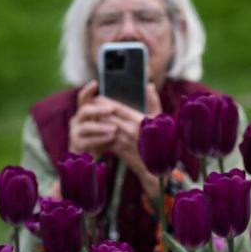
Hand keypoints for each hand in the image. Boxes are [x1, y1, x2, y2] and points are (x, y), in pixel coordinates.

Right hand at [68, 81, 116, 156]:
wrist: (90, 158)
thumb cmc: (102, 137)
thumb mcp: (107, 124)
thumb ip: (113, 113)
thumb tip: (131, 99)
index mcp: (85, 112)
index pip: (83, 98)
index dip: (88, 90)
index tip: (95, 83)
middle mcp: (77, 120)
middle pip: (85, 110)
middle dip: (99, 109)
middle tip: (112, 109)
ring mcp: (75, 132)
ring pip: (86, 126)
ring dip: (101, 127)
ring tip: (114, 129)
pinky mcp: (77, 145)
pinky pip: (87, 140)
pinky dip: (99, 139)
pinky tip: (110, 139)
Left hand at [98, 84, 162, 198]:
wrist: (158, 166)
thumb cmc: (160, 140)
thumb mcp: (159, 120)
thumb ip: (153, 101)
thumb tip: (148, 85)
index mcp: (138, 120)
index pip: (117, 107)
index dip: (105, 102)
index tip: (97, 98)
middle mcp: (129, 129)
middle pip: (107, 116)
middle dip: (97, 111)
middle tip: (89, 107)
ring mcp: (123, 140)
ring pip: (103, 128)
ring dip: (95, 123)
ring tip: (90, 118)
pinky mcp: (119, 151)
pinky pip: (104, 141)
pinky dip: (98, 137)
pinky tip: (94, 134)